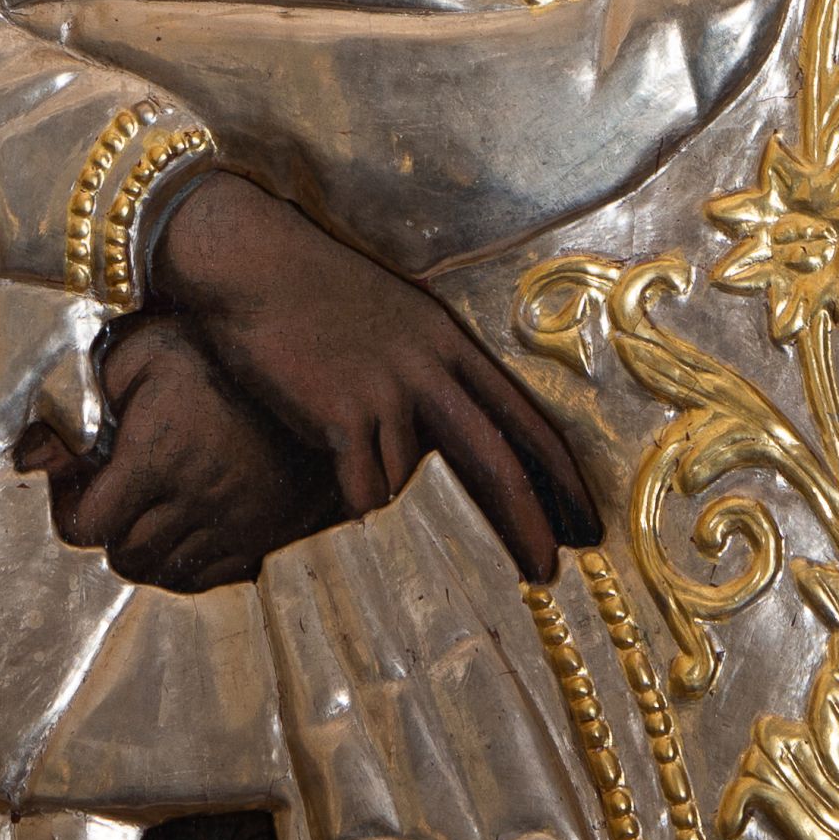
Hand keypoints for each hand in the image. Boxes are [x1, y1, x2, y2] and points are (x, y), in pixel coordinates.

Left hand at [14, 312, 344, 592]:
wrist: (306, 365)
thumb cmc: (209, 351)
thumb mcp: (138, 352)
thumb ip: (76, 402)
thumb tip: (25, 459)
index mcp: (158, 454)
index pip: (89, 526)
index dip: (71, 511)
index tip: (79, 486)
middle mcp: (197, 498)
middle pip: (125, 557)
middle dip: (109, 530)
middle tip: (114, 494)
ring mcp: (236, 522)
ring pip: (165, 573)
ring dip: (146, 549)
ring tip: (149, 507)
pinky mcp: (266, 535)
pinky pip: (209, 578)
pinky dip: (187, 563)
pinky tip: (185, 522)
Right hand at [153, 171, 600, 585]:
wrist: (252, 263)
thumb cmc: (312, 293)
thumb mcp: (392, 320)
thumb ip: (425, 373)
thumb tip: (439, 443)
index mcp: (450, 342)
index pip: (526, 419)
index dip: (561, 477)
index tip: (586, 524)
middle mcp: (430, 366)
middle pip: (497, 461)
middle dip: (527, 525)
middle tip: (545, 576)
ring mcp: (387, 388)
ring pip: (409, 483)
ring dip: (391, 502)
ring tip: (358, 494)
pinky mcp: (341, 410)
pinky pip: (362, 489)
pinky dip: (356, 508)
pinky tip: (342, 513)